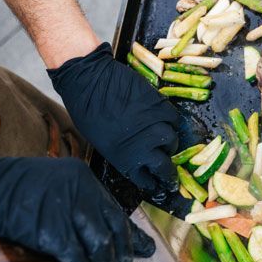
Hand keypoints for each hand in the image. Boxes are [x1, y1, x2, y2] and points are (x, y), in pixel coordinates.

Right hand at [0, 157, 154, 261]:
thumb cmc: (12, 194)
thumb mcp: (53, 188)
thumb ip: (77, 205)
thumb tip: (104, 236)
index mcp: (83, 177)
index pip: (116, 211)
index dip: (133, 235)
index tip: (145, 249)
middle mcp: (81, 190)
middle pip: (114, 230)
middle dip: (121, 255)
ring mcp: (68, 209)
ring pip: (100, 247)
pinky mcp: (53, 230)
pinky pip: (75, 258)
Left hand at [48, 43, 178, 192]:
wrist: (89, 80)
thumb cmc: (87, 111)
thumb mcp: (102, 142)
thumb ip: (122, 153)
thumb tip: (135, 156)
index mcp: (124, 160)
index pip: (146, 180)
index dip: (152, 181)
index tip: (156, 181)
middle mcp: (143, 147)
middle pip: (165, 166)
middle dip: (166, 170)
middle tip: (168, 168)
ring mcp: (154, 126)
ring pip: (172, 141)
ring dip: (169, 142)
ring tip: (163, 138)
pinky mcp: (160, 106)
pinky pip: (174, 119)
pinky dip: (171, 121)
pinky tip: (164, 119)